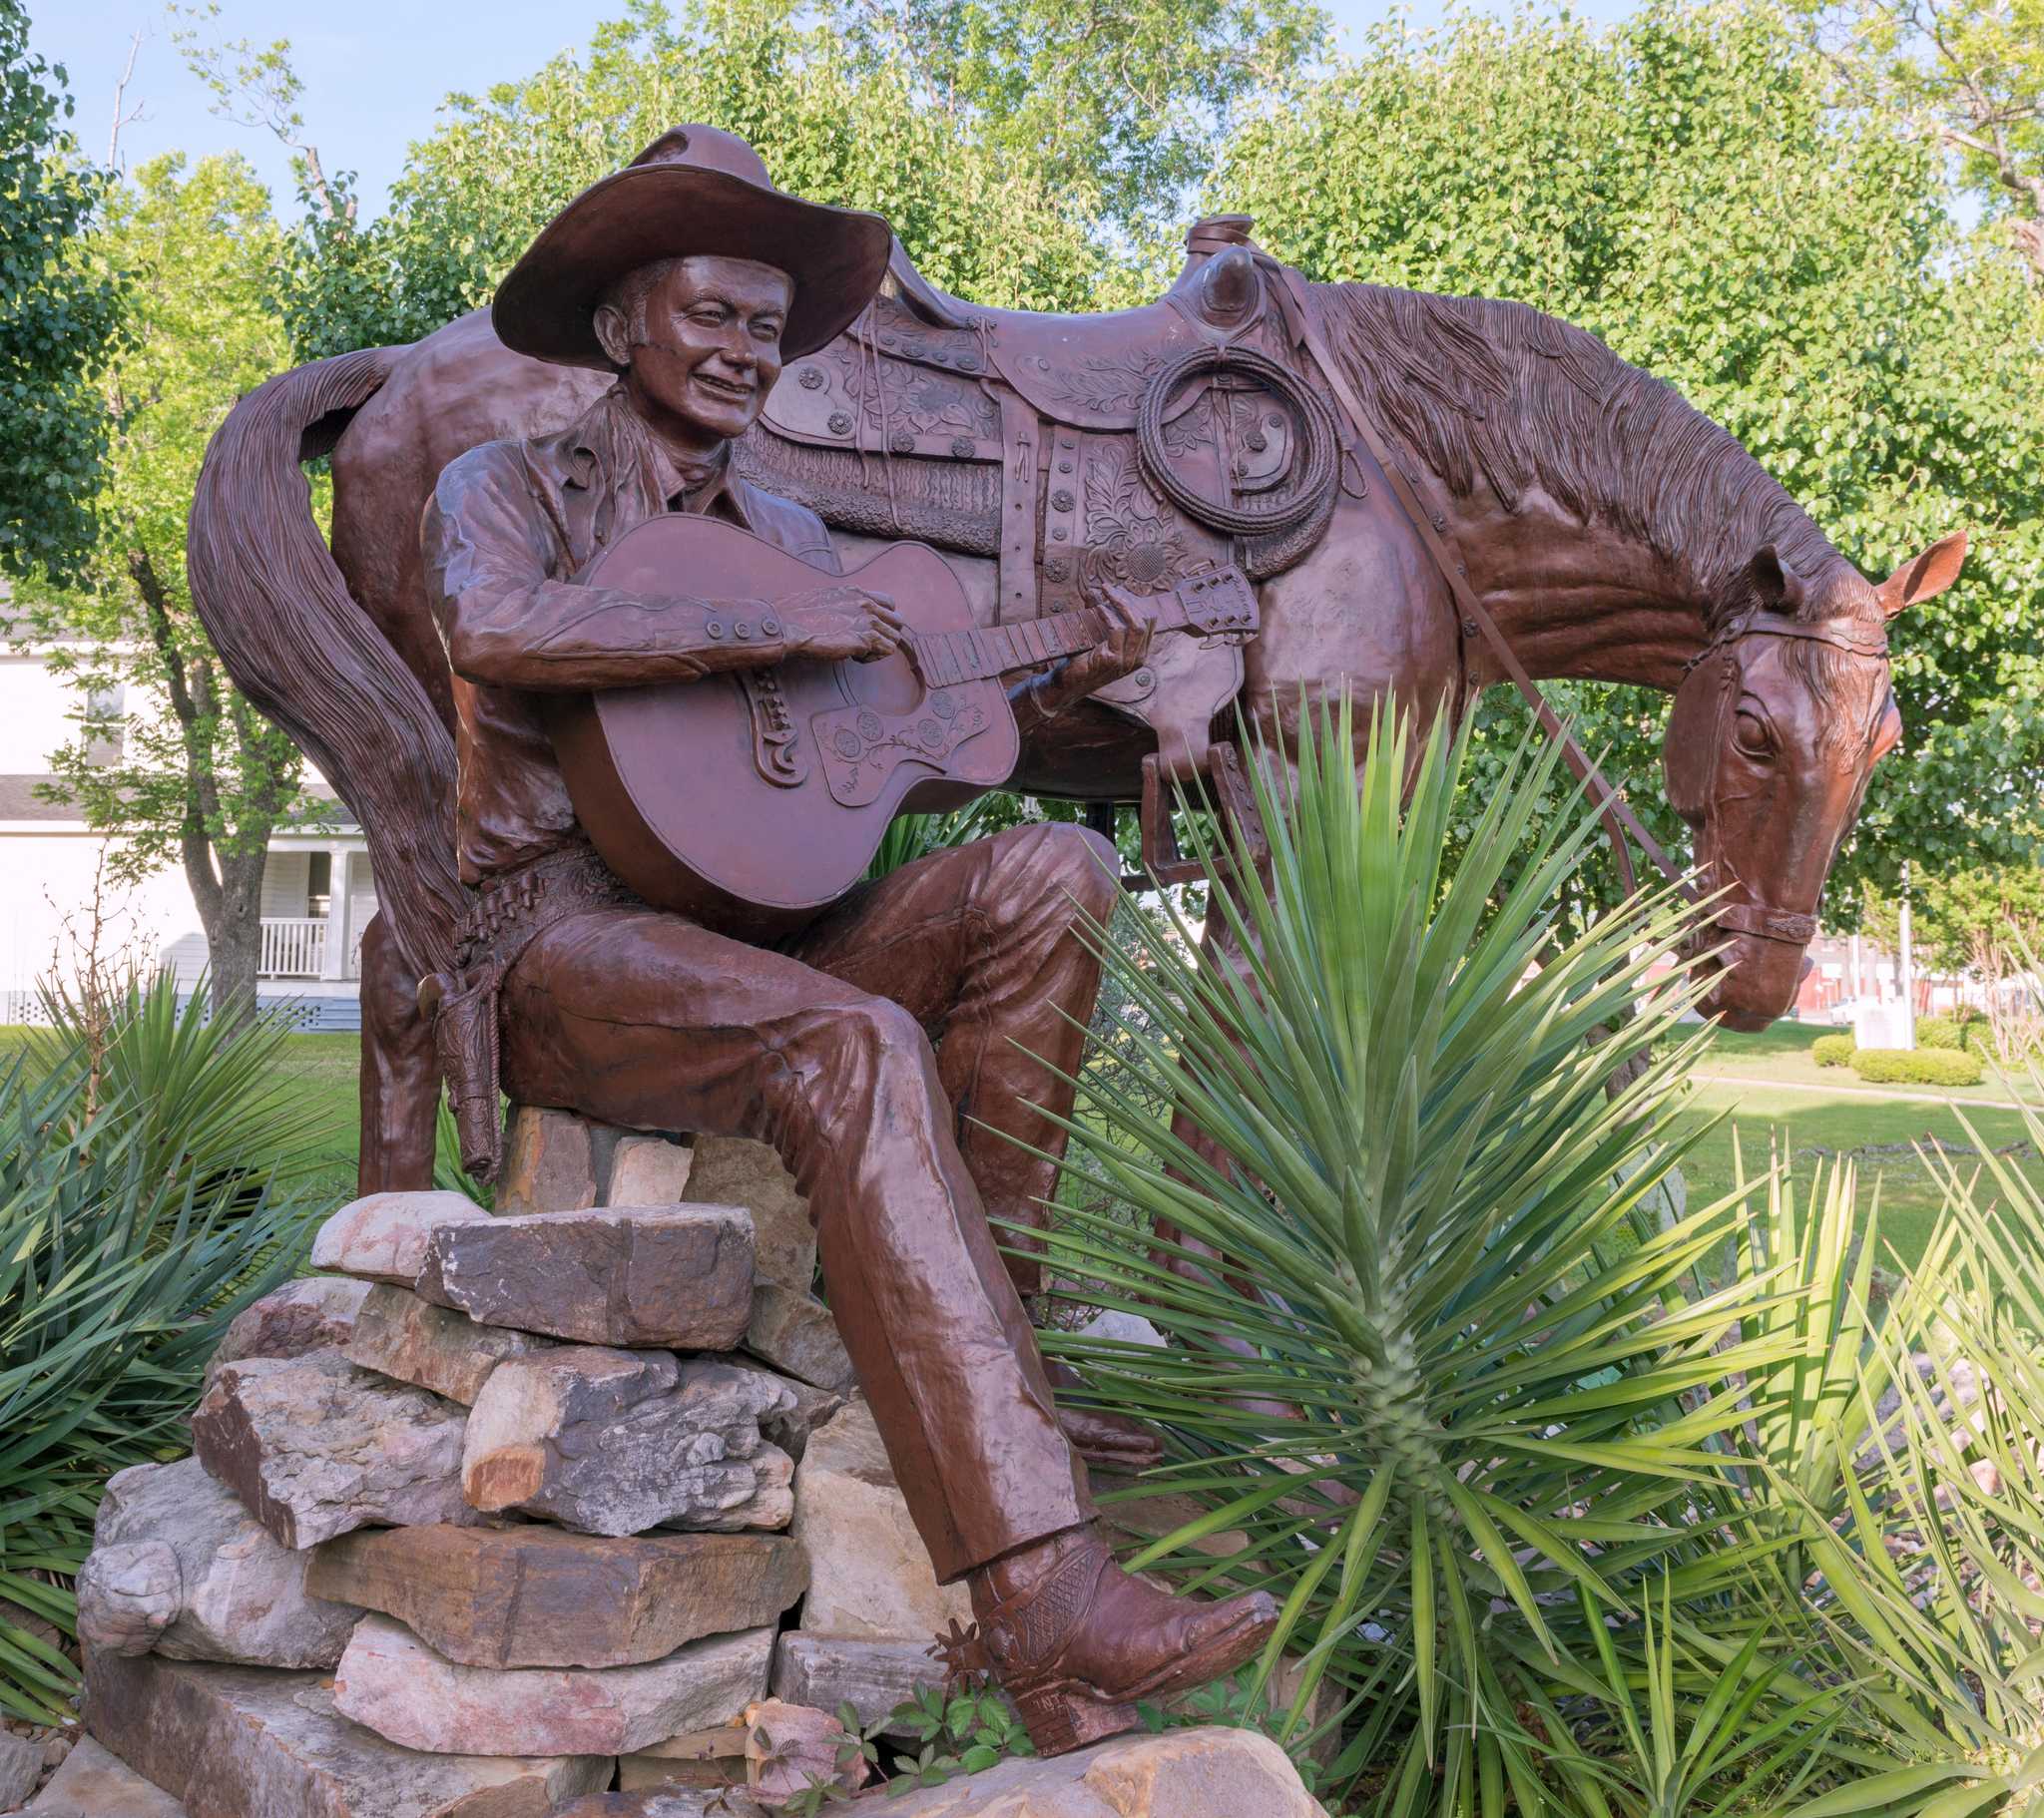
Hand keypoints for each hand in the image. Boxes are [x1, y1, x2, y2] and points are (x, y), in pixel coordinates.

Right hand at [781, 585, 909, 661]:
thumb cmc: (796, 617)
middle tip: (865, 645)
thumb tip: (845, 618)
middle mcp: (866, 604)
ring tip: (858, 653)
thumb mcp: (824, 600)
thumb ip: (842, 605)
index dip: (884, 619)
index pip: (889, 602)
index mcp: (856, 593)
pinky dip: (873, 658)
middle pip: (897, 621)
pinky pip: (885, 651)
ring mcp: (867, 621)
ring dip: (879, 649)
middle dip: (885, 635)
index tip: (868, 629)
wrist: (786, 626)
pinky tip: (855, 658)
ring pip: (894, 638)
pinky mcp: (864, 639)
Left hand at [1056, 584, 1157, 700]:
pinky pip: (1116, 630)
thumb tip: (1095, 590)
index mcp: (1139, 652)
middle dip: (1127, 599)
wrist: (1066, 685)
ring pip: (1135, 624)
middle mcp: (1137, 658)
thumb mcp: (1095, 634)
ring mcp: (1126, 662)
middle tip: (1108, 588)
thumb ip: (1099, 614)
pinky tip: (1098, 608)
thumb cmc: (1081, 661)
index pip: (1150, 620)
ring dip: (1119, 603)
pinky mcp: (1112, 662)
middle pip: (1145, 619)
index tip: (1116, 591)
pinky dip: (1108, 615)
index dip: (1134, 602)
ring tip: (1104, 592)